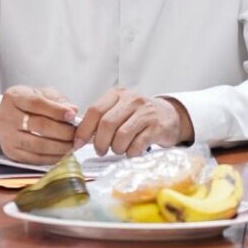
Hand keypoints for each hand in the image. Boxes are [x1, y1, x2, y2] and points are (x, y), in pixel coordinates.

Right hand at [0, 85, 77, 164]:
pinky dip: (52, 158)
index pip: (36, 103)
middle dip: (63, 131)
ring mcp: (8, 136)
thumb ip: (57, 100)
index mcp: (14, 97)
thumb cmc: (26, 104)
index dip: (56, 110)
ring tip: (72, 144)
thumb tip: (73, 110)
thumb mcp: (40, 93)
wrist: (7, 117)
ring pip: (38, 145)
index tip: (72, 115)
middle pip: (40, 126)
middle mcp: (7, 117)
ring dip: (60, 146)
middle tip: (77, 132)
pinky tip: (62, 153)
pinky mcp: (12, 152)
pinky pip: (35, 158)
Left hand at [73, 87, 193, 156]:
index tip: (78, 144)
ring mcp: (145, 112)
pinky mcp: (157, 127)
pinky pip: (137, 145)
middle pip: (106, 124)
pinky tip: (132, 151)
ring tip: (118, 150)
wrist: (169, 115)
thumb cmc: (138, 115)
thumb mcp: (119, 109)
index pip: (94, 110)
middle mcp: (132, 99)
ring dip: (116, 149)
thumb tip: (79, 137)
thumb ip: (101, 119)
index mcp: (117, 94)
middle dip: (100, 143)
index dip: (84, 130)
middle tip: (100, 151)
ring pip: (121, 136)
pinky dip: (130, 153)